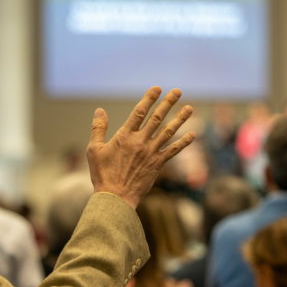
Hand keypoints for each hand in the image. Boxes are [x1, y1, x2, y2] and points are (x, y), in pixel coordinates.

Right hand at [87, 87, 194, 208]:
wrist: (115, 197)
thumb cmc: (102, 174)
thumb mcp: (93, 149)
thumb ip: (98, 128)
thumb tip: (100, 110)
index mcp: (124, 136)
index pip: (139, 112)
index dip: (149, 98)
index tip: (158, 89)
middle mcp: (140, 141)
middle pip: (157, 117)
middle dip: (168, 103)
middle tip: (178, 91)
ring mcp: (150, 153)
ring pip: (168, 132)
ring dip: (180, 119)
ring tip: (190, 108)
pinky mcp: (157, 164)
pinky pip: (173, 151)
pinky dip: (183, 143)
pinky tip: (193, 135)